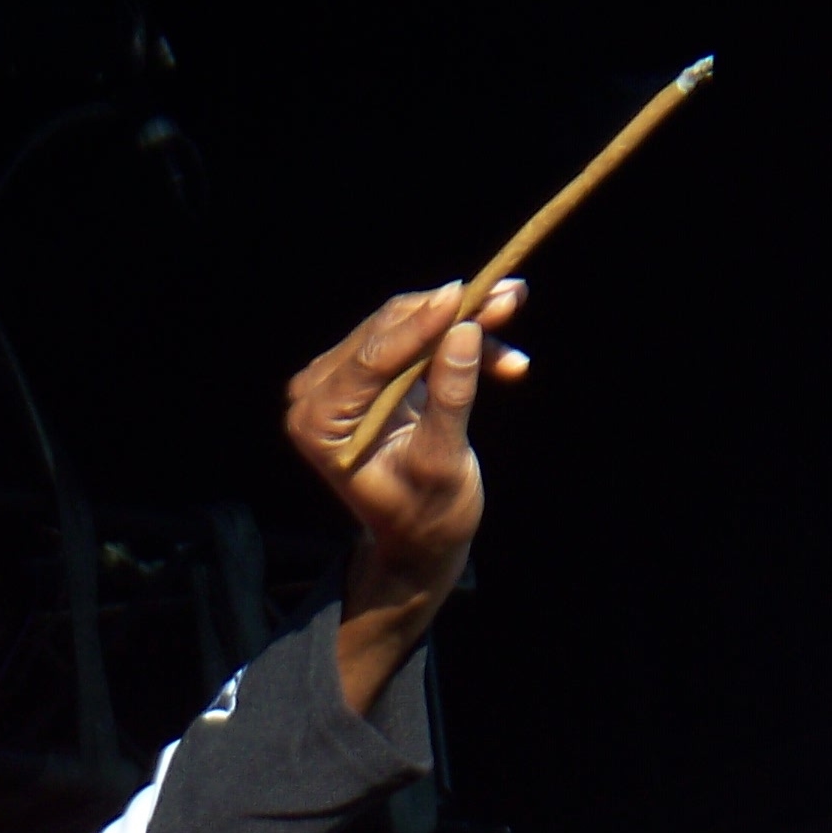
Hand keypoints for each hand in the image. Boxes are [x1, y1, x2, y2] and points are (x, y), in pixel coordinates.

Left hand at [284, 280, 528, 714]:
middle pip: (390, 330)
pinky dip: (459, 342)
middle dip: (453, 316)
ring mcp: (340, 381)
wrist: (420, 540)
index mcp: (320, 424)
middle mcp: (317, 395)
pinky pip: (416, 338)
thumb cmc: (426, 517)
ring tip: (514, 313)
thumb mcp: (442, 465)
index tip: (463, 293)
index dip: (421, 323)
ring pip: (408, 325)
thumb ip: (450, 399)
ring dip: (465, 324)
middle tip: (511, 298)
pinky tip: (505, 360)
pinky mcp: (368, 373)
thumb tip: (463, 331)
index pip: (372, 356)